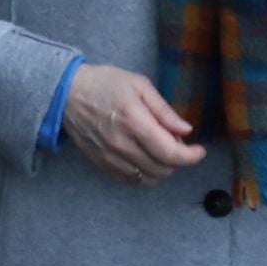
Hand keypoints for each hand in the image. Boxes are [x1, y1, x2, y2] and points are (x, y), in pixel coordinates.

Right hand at [62, 62, 206, 185]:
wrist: (67, 95)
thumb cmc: (105, 84)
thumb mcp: (139, 85)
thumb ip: (164, 110)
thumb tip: (186, 131)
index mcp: (134, 121)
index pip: (170, 153)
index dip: (191, 157)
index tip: (199, 150)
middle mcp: (122, 144)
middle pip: (162, 169)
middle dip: (178, 160)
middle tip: (175, 141)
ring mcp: (110, 157)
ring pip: (148, 179)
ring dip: (163, 169)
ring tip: (160, 150)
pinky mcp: (102, 165)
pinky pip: (131, 181)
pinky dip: (145, 175)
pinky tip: (145, 159)